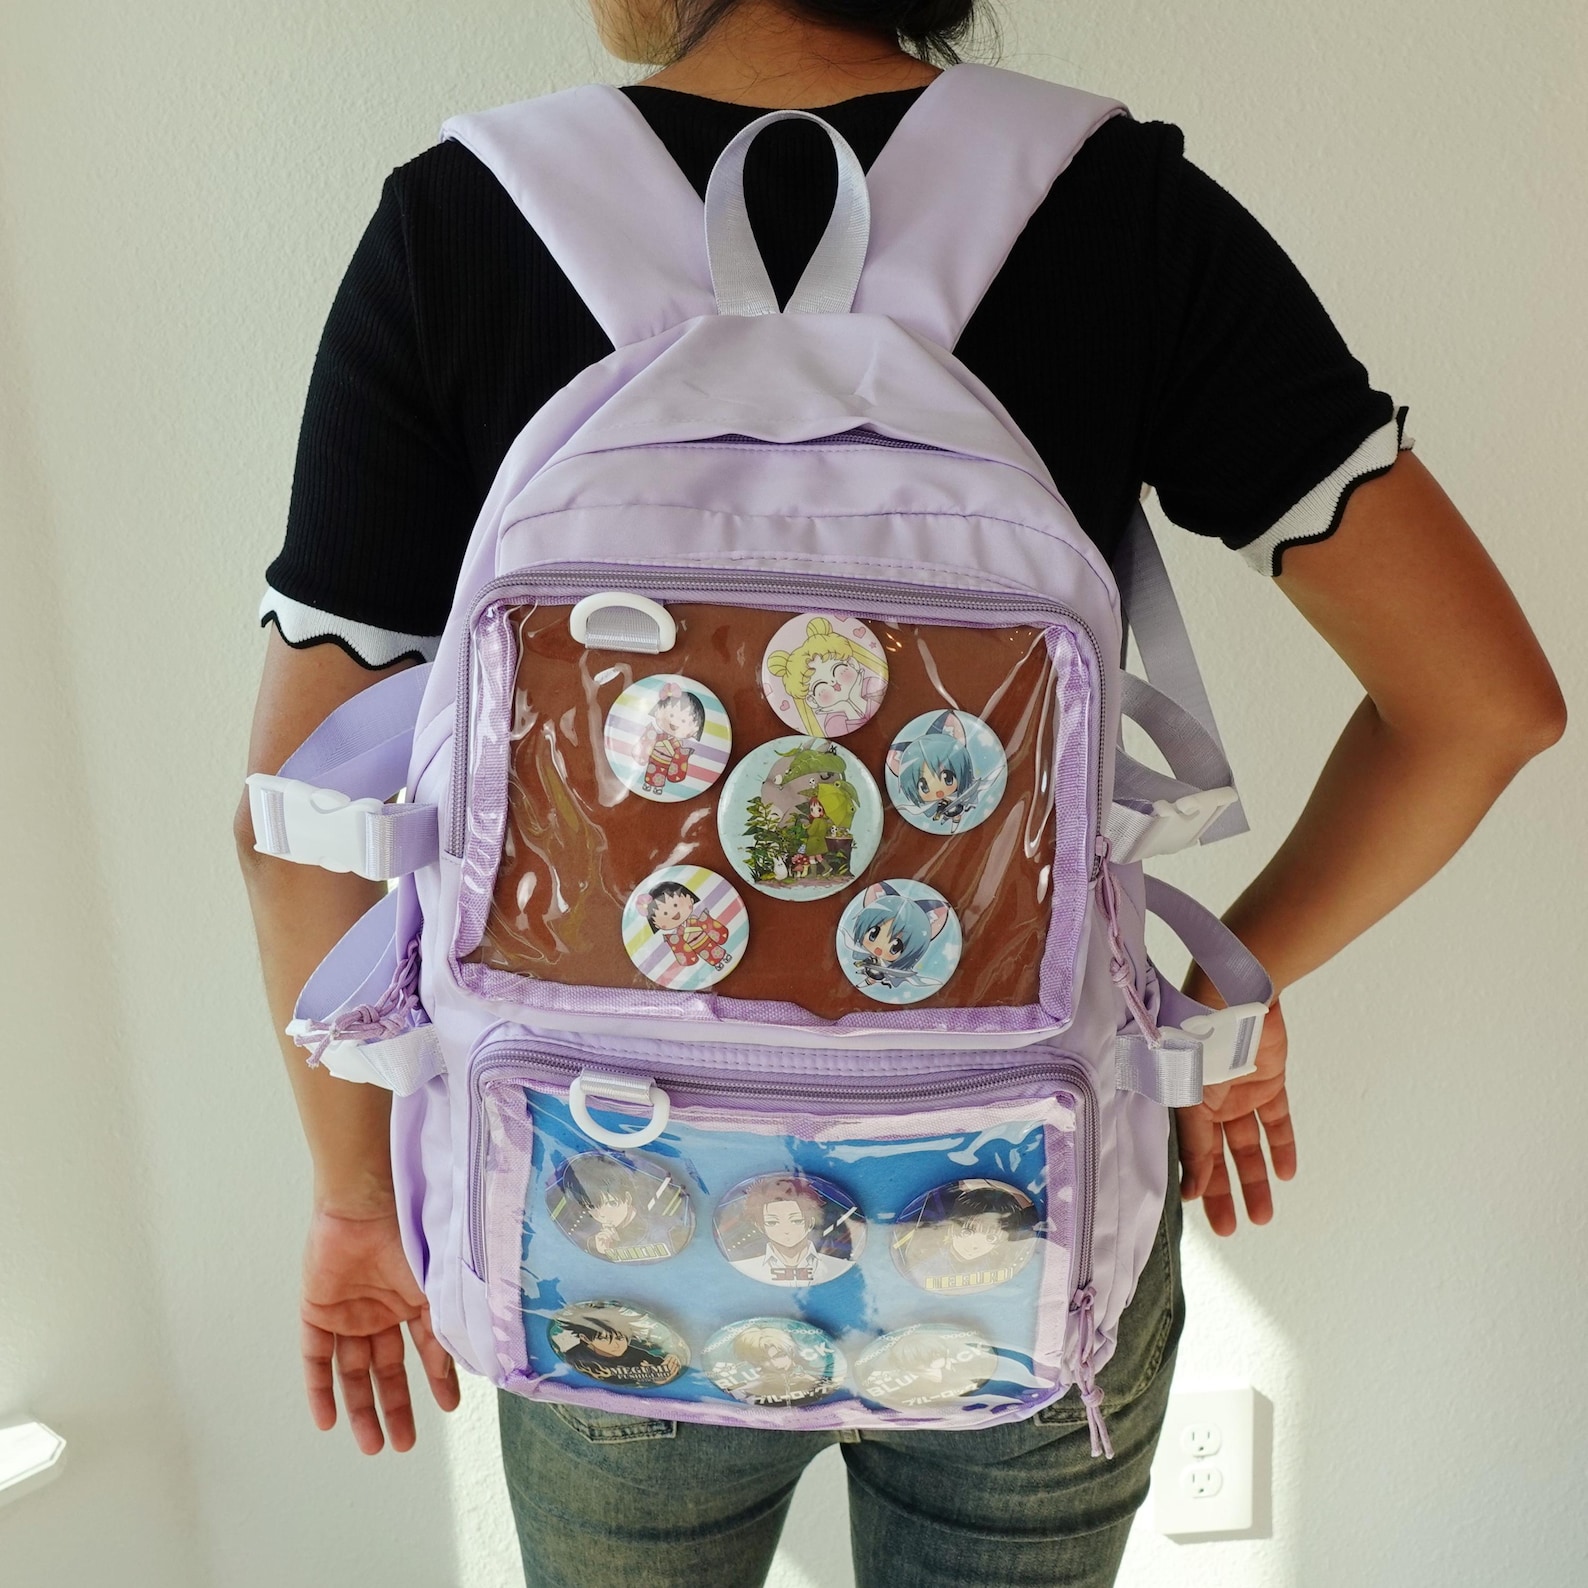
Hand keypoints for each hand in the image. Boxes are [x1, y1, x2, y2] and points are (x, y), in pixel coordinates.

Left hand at [301, 1205, 460, 1452]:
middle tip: (402, 1445)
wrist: (364, 1203)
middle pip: (386, 1369)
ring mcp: (349, 1311)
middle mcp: (382, 1309)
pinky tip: (327, 1421)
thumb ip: (446, 1325)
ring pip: (353, 1370)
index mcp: (414, 1299)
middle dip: (395, 1407)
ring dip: (360, 1408)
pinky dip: (321, 1388)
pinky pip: (316, 1357)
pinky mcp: (317, 1310)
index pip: (426, 1349)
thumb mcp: (436, 1286)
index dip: (438, 1379)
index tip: (449, 1408)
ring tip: (372, 1444)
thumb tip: (467, 1364)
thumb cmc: (409, 1233)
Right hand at [1175, 998, 1296, 1235]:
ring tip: (1262, 1215)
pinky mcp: (1268, 1083)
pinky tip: (1286, 1175)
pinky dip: (1281, 1146)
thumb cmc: (1197, 1039)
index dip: (1196, 1183)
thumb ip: (1192, 1144)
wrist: (1235, 996)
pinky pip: (1276, 1121)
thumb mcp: (1188, 1096)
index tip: (1200, 1215)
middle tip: (1231, 1229)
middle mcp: (1207, 1102)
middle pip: (1217, 1157)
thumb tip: (1189, 1189)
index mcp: (1181, 1103)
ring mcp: (1238, 1093)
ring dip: (1255, 1179)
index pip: (1190, 1153)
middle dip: (1223, 1193)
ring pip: (1247, 1146)